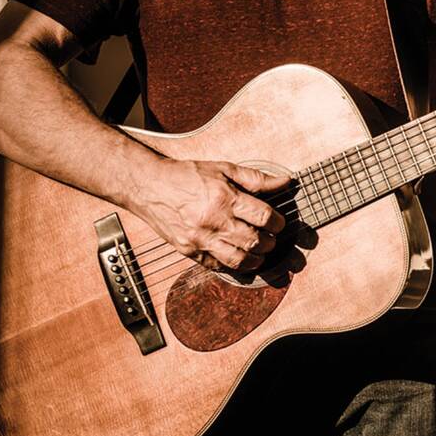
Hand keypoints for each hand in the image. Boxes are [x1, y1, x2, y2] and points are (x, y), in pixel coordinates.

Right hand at [135, 157, 290, 275]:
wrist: (150, 186)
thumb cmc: (188, 175)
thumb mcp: (225, 169)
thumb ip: (257, 178)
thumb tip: (285, 182)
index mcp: (225, 198)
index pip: (262, 216)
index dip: (277, 222)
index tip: (280, 223)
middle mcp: (213, 221)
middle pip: (253, 241)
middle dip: (270, 243)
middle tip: (273, 239)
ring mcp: (200, 239)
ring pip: (236, 260)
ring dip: (255, 260)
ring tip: (261, 253)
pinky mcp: (188, 251)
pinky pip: (215, 266)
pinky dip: (232, 266)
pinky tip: (240, 260)